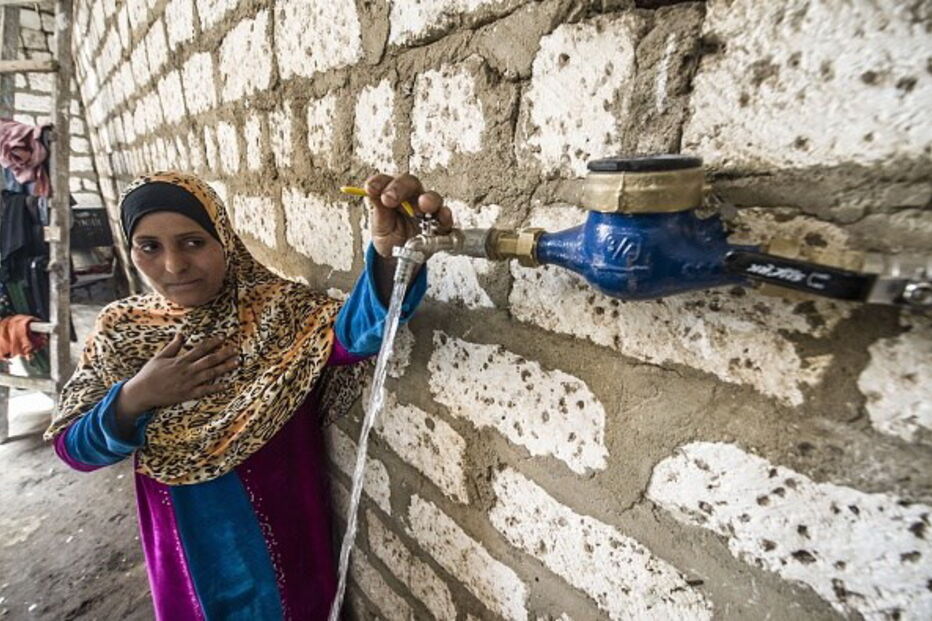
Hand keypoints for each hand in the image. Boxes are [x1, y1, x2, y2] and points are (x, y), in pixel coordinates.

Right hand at [117, 334, 238, 417]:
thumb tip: (182, 334)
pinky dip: (216, 388)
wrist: (143, 392)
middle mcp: (187, 370)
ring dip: (225, 368)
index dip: (213, 342)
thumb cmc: (150, 374)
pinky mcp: (188, 394)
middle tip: (236, 349)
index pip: (200, 349)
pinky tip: (227, 384)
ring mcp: (189, 383)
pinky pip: (205, 390)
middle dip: (224, 354)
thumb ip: (173, 346)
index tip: (223, 337)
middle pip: (209, 360)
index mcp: (181, 360)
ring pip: (211, 374)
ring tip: (237, 362)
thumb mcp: (160, 357)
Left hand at [365, 173, 453, 257]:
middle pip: (410, 183)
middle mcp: (411, 198)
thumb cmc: (389, 237)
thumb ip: (378, 210)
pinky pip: (444, 217)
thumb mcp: (379, 226)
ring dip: (428, 199)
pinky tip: (442, 216)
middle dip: (400, 188)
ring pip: (431, 197)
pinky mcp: (438, 224)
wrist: (398, 257)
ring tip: (423, 204)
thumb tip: (371, 193)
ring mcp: (426, 210)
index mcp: (392, 195)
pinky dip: (445, 216)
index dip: (379, 182)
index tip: (370, 188)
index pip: (386, 181)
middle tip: (389, 198)